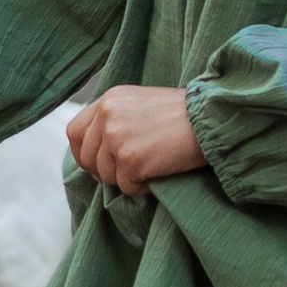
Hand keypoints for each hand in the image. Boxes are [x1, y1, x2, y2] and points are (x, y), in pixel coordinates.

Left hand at [65, 85, 207, 196]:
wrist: (211, 119)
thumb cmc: (184, 115)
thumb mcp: (140, 104)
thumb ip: (115, 119)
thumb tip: (98, 150)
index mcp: (109, 99)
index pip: (74, 131)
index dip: (82, 153)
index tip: (96, 164)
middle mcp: (107, 115)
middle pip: (86, 157)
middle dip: (103, 172)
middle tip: (127, 174)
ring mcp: (116, 137)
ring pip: (105, 175)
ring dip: (126, 179)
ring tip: (151, 167)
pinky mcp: (130, 159)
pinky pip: (125, 187)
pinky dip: (141, 188)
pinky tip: (159, 173)